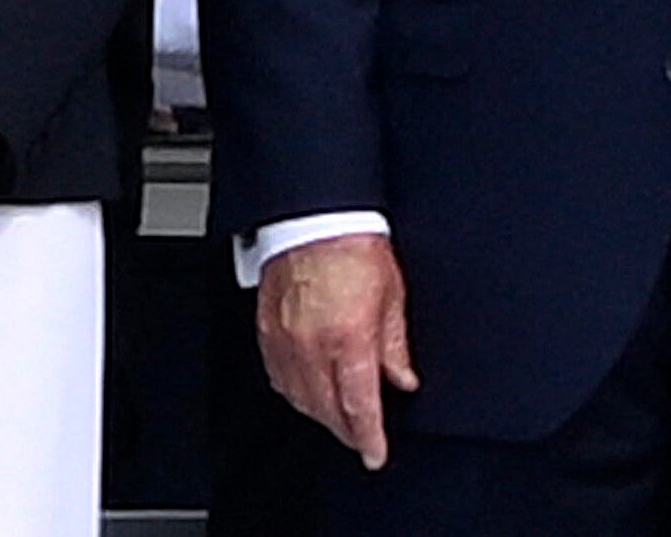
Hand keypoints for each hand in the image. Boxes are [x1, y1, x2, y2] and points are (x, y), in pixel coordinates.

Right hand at [256, 235, 418, 470]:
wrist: (316, 216)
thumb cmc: (355, 246)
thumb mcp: (392, 296)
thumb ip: (396, 346)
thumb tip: (403, 378)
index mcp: (349, 338)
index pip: (359, 407)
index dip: (368, 438)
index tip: (375, 454)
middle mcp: (314, 345)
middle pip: (327, 410)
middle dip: (346, 431)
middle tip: (361, 437)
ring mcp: (285, 339)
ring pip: (299, 399)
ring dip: (320, 414)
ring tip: (337, 417)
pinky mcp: (267, 329)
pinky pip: (278, 377)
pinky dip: (294, 392)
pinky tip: (306, 391)